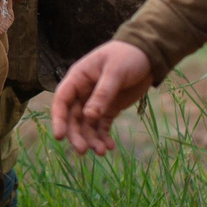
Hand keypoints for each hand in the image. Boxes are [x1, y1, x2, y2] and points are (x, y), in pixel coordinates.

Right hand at [49, 40, 155, 154]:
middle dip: (77, 135)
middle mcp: (83, 92)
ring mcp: (95, 102)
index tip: (59, 136)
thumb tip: (89, 116)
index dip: (58, 119)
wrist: (148, 54)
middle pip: (73, 118)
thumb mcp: (115, 72)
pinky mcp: (109, 108)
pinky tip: (111, 147)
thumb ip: (102, 94)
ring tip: (102, 152)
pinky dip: (104, 137)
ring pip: (87, 125)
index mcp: (78, 78)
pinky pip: (102, 126)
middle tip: (84, 150)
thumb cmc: (128, 55)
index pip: (62, 100)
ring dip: (92, 139)